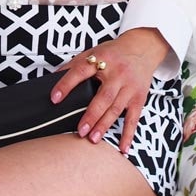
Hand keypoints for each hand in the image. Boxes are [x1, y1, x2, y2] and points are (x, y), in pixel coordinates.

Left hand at [50, 28, 169, 152]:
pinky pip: (134, 118)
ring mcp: (130, 86)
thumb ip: (75, 64)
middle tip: (80, 130)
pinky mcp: (139, 97)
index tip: (55, 98)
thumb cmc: (114, 52)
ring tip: (93, 139)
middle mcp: (117, 73)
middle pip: (104, 96)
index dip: (67, 84)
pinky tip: (122, 148)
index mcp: (102, 59)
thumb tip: (52, 78)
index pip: (81, 71)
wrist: (142, 47)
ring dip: (104, 125)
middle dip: (92, 115)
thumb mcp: (94, 52)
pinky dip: (128, 134)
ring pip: (116, 109)